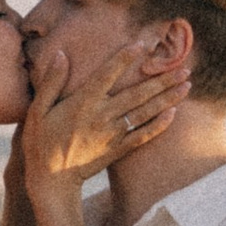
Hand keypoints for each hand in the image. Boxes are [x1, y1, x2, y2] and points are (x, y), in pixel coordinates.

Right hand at [23, 38, 185, 195]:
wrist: (51, 180)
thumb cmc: (40, 143)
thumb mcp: (38, 110)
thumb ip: (52, 82)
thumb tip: (62, 54)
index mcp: (83, 102)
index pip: (108, 74)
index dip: (125, 57)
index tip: (143, 44)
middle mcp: (102, 116)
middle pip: (138, 93)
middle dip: (162, 79)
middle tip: (185, 67)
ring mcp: (112, 134)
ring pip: (145, 112)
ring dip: (168, 98)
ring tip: (187, 85)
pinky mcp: (118, 150)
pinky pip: (143, 135)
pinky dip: (159, 125)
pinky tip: (174, 115)